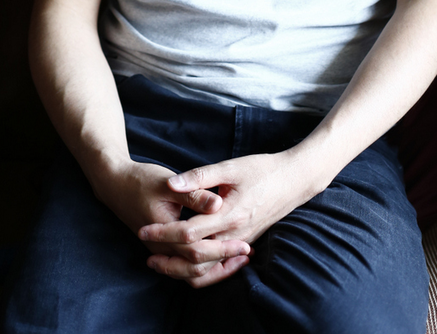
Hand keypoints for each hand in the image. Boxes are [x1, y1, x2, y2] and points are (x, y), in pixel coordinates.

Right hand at [93, 159, 251, 285]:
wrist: (115, 185)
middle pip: (196, 267)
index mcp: (164, 232)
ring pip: (190, 273)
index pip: (198, 250)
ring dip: (214, 268)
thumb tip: (219, 203)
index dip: (223, 249)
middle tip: (246, 253)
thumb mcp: (169, 183)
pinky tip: (219, 255)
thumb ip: (195, 194)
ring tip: (238, 258)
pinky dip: (203, 266)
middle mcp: (161, 248)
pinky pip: (184, 267)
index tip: (244, 245)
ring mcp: (160, 251)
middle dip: (223, 262)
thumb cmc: (142, 180)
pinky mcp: (162, 249)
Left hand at [139, 150, 313, 285]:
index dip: (163, 232)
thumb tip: (172, 184)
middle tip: (146, 252)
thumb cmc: (262, 169)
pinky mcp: (247, 242)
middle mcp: (235, 234)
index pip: (188, 232)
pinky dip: (202, 269)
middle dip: (168, 257)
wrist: (294, 180)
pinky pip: (220, 265)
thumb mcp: (230, 167)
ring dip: (182, 267)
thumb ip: (200, 177)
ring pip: (208, 266)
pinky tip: (188, 261)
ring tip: (161, 261)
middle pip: (195, 256)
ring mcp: (242, 241)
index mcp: (229, 214)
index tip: (143, 230)